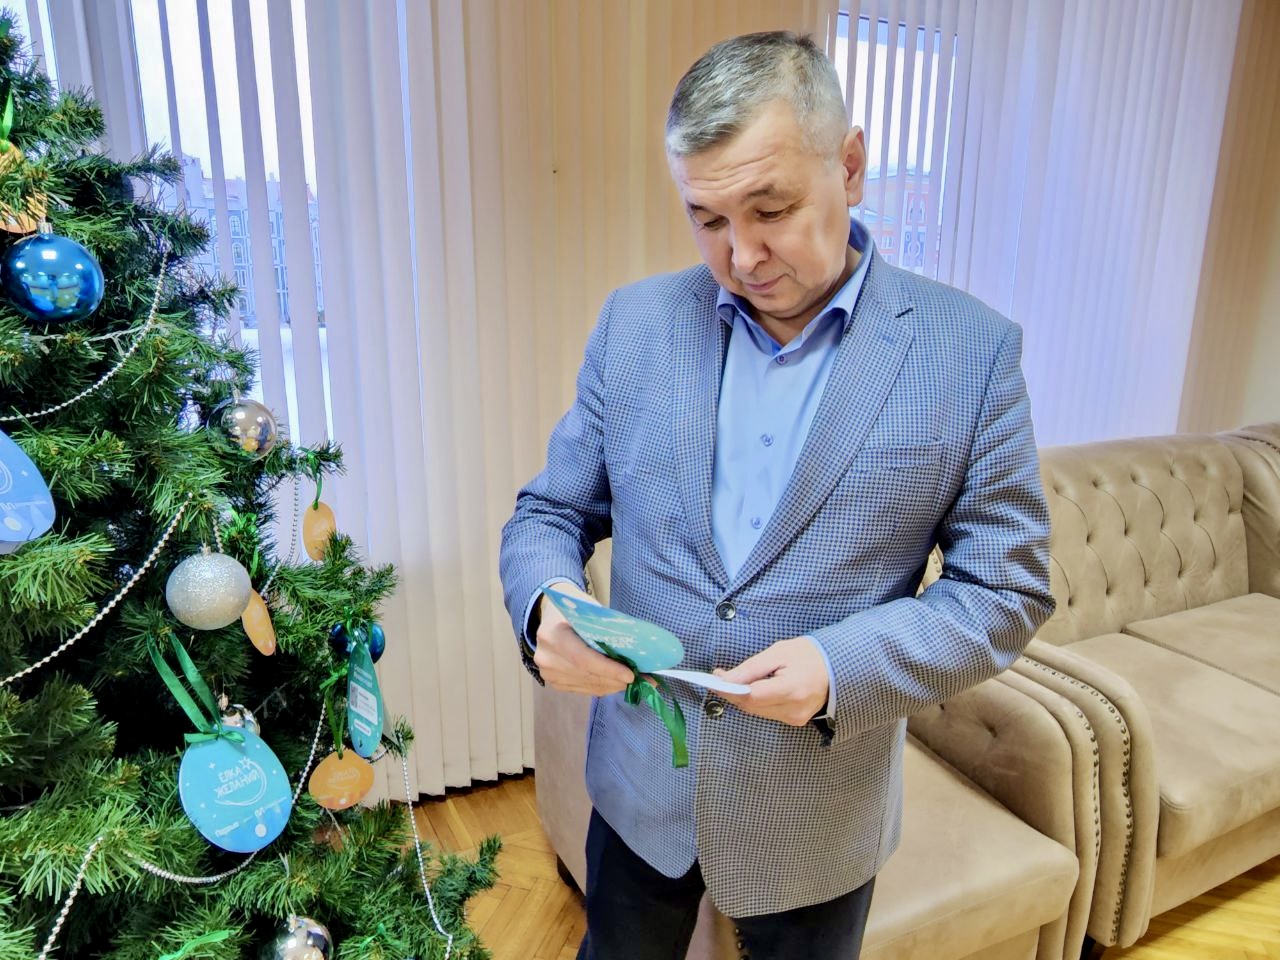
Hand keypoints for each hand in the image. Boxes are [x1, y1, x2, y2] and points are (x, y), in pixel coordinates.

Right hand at [533, 583, 635, 695]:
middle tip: (643, 680)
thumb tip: (636, 650)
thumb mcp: (590, 609)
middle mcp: (546, 656)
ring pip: (587, 685)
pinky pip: (582, 689)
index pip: (583, 659)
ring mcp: (548, 672)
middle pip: (587, 675)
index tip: (631, 675)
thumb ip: (607, 628)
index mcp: (553, 634)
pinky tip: (616, 682)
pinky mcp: (553, 681)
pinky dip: (602, 686)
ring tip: (634, 682)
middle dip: (616, 679)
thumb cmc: (575, 607)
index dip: (608, 669)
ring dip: (612, 685)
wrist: (551, 614)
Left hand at [714, 637, 829, 725]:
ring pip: (757, 711)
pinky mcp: (795, 721)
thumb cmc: (808, 654)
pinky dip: (758, 701)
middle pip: (751, 706)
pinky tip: (757, 688)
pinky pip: (767, 712)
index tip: (713, 679)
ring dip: (744, 697)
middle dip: (733, 692)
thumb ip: (751, 668)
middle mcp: (794, 710)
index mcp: (792, 689)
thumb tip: (725, 679)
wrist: (837, 667)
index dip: (730, 689)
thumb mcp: (778, 652)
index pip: (752, 697)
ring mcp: (795, 718)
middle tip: (721, 676)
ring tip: (738, 680)